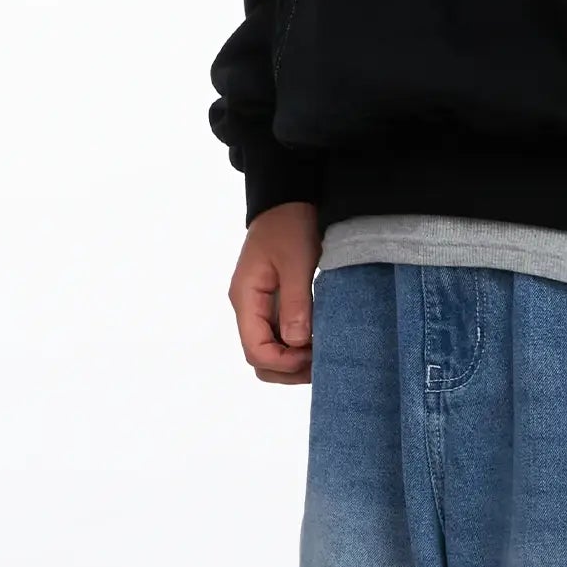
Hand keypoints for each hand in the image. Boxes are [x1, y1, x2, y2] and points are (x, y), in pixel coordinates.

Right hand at [228, 200, 321, 383]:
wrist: (287, 197)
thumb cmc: (289, 225)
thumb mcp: (296, 261)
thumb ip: (295, 302)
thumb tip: (296, 343)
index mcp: (245, 298)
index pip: (255, 349)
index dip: (283, 362)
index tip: (312, 357)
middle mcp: (247, 306)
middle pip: (259, 356)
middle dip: (287, 368)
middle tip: (320, 364)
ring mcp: (259, 305)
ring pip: (268, 348)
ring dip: (292, 359)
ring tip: (321, 355)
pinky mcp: (272, 300)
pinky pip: (278, 333)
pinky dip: (295, 345)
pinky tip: (317, 341)